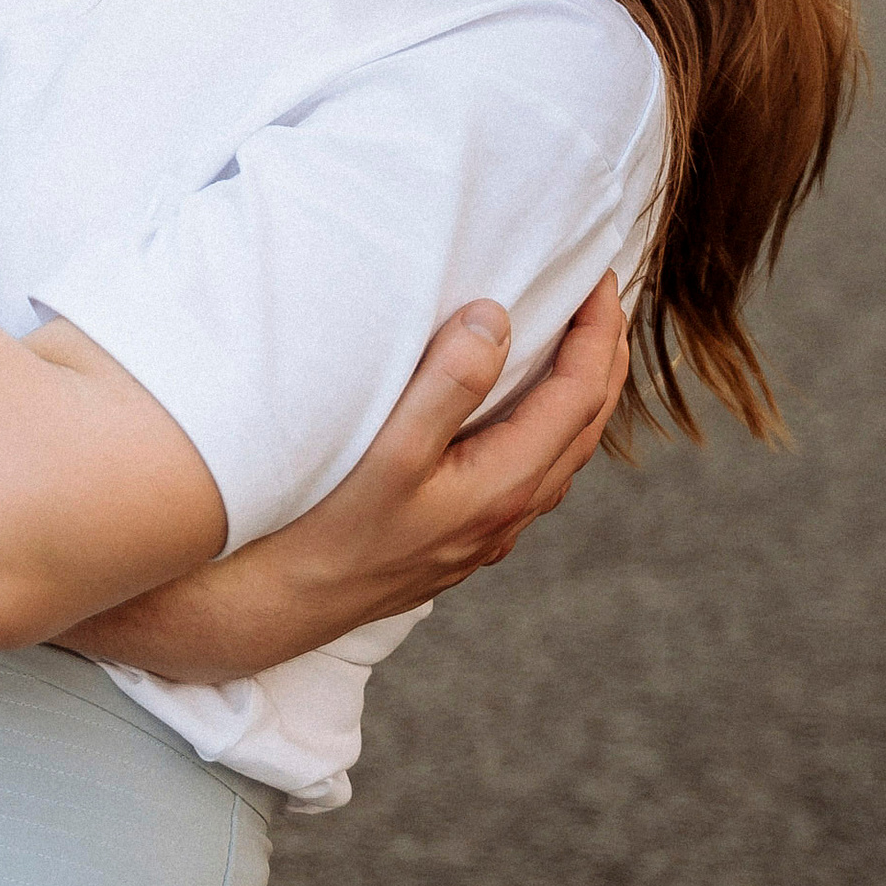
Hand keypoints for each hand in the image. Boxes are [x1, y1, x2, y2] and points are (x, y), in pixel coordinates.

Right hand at [254, 275, 630, 641]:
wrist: (280, 608)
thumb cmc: (326, 531)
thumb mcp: (388, 451)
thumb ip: (446, 384)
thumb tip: (496, 320)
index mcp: (505, 485)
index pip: (577, 396)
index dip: (596, 333)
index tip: (599, 278)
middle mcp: (507, 514)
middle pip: (586, 428)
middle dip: (605, 360)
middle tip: (606, 301)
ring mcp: (487, 533)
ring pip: (562, 456)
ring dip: (582, 398)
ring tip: (580, 350)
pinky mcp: (460, 541)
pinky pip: (533, 476)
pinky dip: (550, 431)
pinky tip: (524, 421)